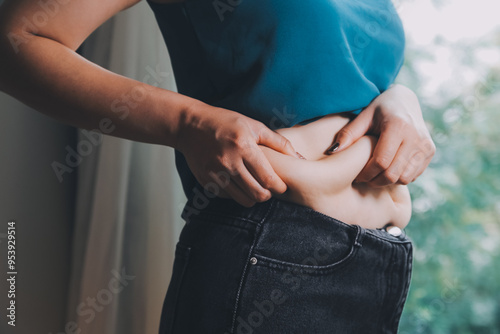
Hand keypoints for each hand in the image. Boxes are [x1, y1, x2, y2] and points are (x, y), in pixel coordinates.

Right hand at [176, 100, 298, 206]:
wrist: (190, 125)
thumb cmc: (225, 123)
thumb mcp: (254, 126)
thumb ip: (278, 142)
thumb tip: (298, 157)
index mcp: (243, 147)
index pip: (268, 179)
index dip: (279, 187)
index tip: (282, 186)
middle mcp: (228, 162)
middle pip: (257, 194)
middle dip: (268, 195)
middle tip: (270, 188)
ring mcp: (215, 174)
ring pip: (243, 200)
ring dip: (253, 197)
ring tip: (256, 188)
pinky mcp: (205, 181)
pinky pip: (227, 197)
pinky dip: (236, 194)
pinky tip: (238, 183)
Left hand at [326, 84, 435, 186]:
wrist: (405, 101)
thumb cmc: (379, 110)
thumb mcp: (362, 117)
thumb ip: (348, 134)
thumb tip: (332, 151)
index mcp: (398, 126)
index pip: (381, 162)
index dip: (366, 173)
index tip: (356, 175)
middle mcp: (416, 136)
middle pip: (393, 174)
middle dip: (375, 181)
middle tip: (364, 178)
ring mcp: (425, 145)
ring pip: (404, 178)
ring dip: (387, 181)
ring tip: (375, 174)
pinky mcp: (430, 151)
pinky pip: (413, 176)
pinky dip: (399, 177)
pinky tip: (388, 169)